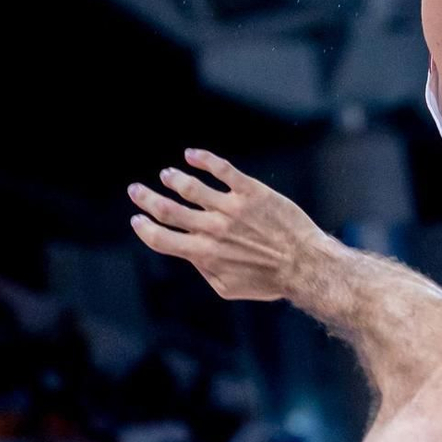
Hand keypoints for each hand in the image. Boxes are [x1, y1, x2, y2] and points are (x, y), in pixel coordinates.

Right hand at [128, 150, 318, 301]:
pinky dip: (203, 159)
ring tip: (166, 174)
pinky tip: (191, 154)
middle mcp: (213, 229)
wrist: (305, 265)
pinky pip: (222, 170)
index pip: (162, 239)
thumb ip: (203, 270)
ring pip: (191, 187)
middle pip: (168, 210)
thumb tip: (189, 253)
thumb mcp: (228, 287)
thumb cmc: (268, 281)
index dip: (144, 229)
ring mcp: (231, 208)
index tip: (137, 220)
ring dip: (173, 179)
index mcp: (204, 254)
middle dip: (146, 199)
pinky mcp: (251, 192)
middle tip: (135, 190)